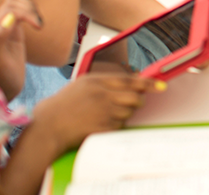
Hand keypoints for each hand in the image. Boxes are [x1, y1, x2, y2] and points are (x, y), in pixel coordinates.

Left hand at [0, 0, 42, 99]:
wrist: (6, 87)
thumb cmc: (1, 77)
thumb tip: (10, 18)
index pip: (9, 10)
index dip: (26, 14)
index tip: (40, 28)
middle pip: (13, 3)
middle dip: (29, 11)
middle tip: (40, 27)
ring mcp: (2, 25)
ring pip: (16, 3)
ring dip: (31, 10)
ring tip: (38, 25)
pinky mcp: (11, 28)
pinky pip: (20, 10)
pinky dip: (31, 13)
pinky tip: (37, 24)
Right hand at [33, 74, 156, 151]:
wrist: (48, 127)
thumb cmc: (63, 105)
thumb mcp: (83, 84)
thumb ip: (106, 81)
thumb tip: (132, 80)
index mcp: (97, 82)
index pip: (131, 81)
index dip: (149, 84)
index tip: (161, 86)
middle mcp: (102, 96)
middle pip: (135, 98)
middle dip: (138, 102)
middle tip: (132, 104)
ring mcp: (103, 113)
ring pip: (128, 113)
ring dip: (123, 114)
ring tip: (105, 115)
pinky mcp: (102, 128)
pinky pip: (119, 127)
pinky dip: (115, 126)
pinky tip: (101, 124)